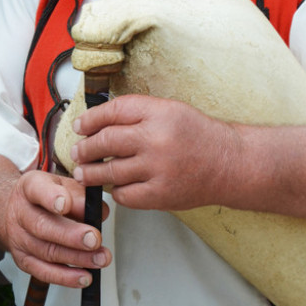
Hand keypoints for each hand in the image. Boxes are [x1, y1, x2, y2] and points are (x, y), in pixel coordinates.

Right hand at [3, 169, 111, 288]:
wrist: (15, 212)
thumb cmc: (47, 196)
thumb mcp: (63, 186)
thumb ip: (82, 196)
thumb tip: (100, 213)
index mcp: (30, 187)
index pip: (37, 190)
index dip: (51, 197)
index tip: (65, 204)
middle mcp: (20, 213)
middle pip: (43, 226)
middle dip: (71, 235)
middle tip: (94, 239)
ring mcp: (19, 238)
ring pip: (47, 251)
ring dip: (76, 258)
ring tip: (100, 259)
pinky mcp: (23, 260)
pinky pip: (43, 272)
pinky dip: (65, 277)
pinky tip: (84, 277)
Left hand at [70, 95, 234, 210]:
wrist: (228, 164)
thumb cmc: (197, 136)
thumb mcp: (170, 111)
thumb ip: (137, 113)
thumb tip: (97, 121)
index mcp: (158, 113)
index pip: (112, 111)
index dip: (90, 119)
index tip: (80, 126)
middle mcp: (156, 139)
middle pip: (105, 141)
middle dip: (84, 148)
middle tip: (77, 152)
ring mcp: (157, 169)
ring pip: (109, 171)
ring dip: (91, 172)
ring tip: (83, 172)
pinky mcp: (159, 195)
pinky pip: (124, 194)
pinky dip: (116, 191)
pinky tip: (115, 186)